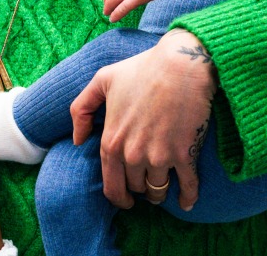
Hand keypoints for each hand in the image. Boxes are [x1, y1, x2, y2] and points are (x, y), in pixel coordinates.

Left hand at [71, 29, 216, 211]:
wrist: (180, 64)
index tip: (126, 199)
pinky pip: (188, 187)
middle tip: (146, 189)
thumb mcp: (102, 80)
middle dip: (140, 191)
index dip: (118, 197)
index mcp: (111, 141)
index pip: (111, 184)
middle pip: (135, 189)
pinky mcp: (185, 155)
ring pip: (158, 190)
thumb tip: (78, 139)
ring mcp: (159, 157)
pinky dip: (188, 198)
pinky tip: (187, 202)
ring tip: (165, 189)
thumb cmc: (142, 69)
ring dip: (160, 193)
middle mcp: (132, 155)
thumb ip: (82, 108)